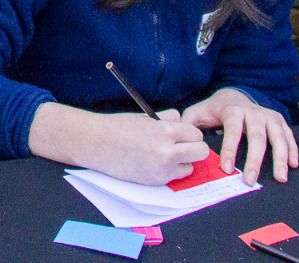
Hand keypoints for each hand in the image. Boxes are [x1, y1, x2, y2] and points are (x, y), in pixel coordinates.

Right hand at [29, 103, 208, 185]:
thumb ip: (168, 119)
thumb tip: (182, 121)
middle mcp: (167, 151)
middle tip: (181, 145)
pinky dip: (171, 171)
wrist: (97, 143)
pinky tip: (155, 163)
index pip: (195, 134)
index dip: (189, 133)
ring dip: (183, 162)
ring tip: (166, 155)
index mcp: (165, 131)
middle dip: (193, 148)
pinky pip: (175, 176)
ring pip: (190, 167)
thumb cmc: (119, 127)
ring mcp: (162, 169)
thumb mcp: (146, 118)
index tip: (181, 134)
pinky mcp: (156, 181)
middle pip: (201, 152)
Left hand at [182, 88, 298, 184]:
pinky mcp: (280, 122)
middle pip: (257, 136)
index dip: (229, 149)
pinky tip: (294, 165)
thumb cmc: (215, 110)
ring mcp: (269, 116)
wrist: (234, 95)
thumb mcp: (199, 112)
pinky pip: (289, 136)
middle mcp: (253, 112)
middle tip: (250, 180)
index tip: (226, 168)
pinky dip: (293, 150)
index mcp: (233, 110)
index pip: (232, 130)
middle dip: (255, 159)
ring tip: (280, 177)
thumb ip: (189, 123)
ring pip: (278, 136)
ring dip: (281, 157)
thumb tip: (182, 137)